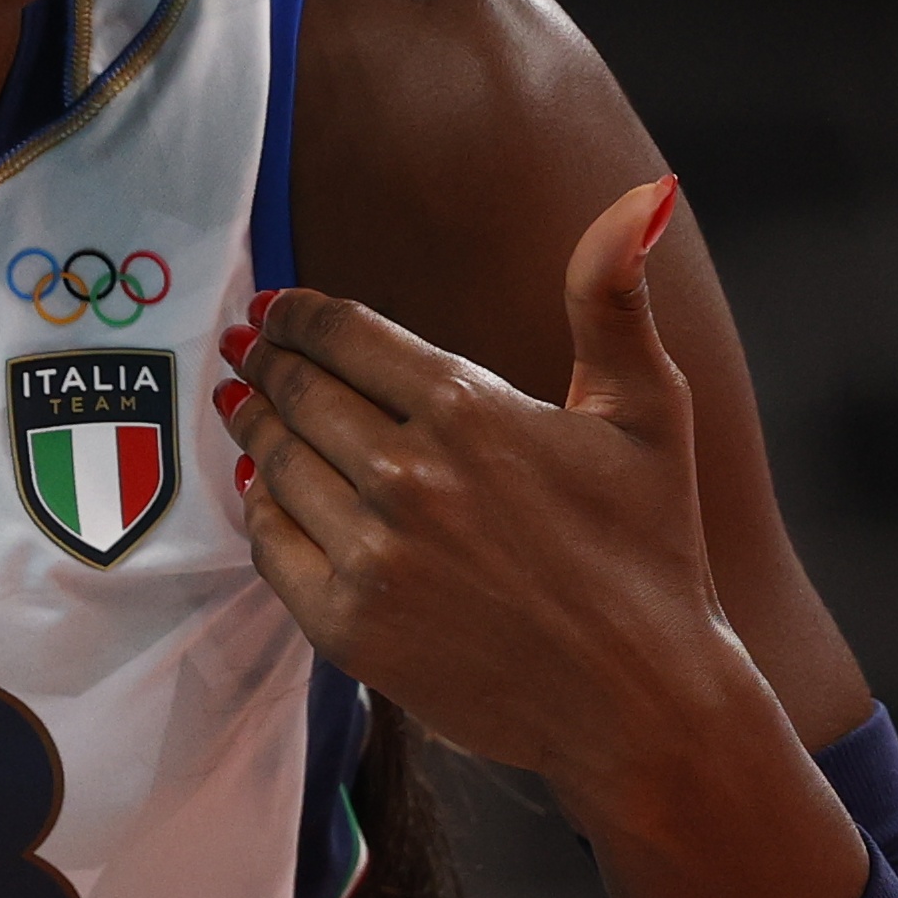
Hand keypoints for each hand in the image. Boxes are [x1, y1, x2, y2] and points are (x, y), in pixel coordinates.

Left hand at [218, 173, 753, 789]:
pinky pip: (272, 547)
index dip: (300, 315)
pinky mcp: (350, 627)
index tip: (278, 310)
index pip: (345, 335)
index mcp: (469, 409)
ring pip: (277, 465)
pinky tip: (264, 491)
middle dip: (268, 364)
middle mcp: (408, 477)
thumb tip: (642, 195)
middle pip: (299, 393)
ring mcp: (373, 555)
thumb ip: (614, 297)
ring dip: (253, 427)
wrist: (641, 702)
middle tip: (247, 352)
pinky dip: (261, 511)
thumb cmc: (653, 550)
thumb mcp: (647, 410)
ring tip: (245, 406)